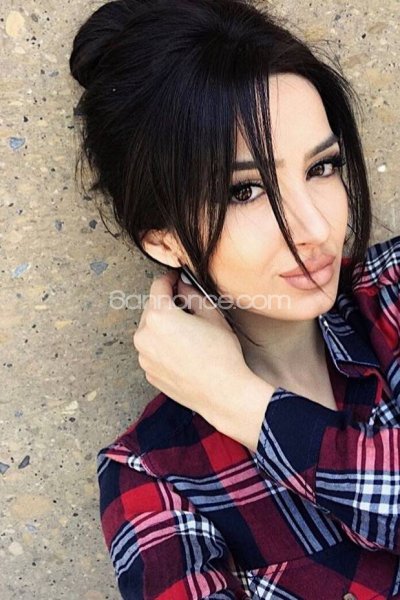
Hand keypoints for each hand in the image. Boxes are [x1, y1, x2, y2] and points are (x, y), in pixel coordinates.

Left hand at [132, 270, 275, 450]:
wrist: (223, 393)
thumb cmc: (221, 355)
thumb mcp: (211, 314)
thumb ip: (192, 293)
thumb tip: (183, 284)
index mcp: (158, 316)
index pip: (158, 286)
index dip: (171, 279)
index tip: (178, 279)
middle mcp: (143, 336)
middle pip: (152, 308)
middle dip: (168, 305)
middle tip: (190, 310)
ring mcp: (144, 357)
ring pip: (150, 331)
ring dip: (164, 327)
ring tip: (189, 336)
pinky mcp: (149, 372)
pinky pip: (152, 350)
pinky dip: (163, 347)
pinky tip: (184, 353)